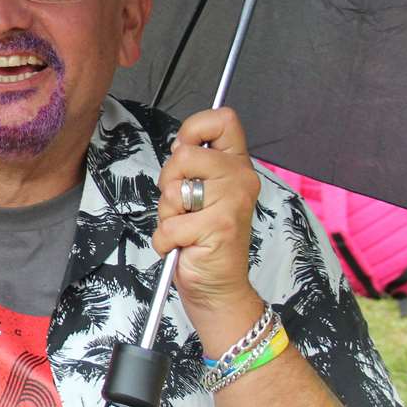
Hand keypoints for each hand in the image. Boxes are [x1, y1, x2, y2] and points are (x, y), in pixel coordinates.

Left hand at [153, 108, 261, 323]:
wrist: (218, 287)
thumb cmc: (203, 238)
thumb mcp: (198, 192)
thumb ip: (192, 165)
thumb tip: (180, 144)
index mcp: (236, 165)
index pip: (222, 119)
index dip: (193, 129)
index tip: (185, 151)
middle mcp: (241, 179)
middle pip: (183, 153)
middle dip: (169, 181)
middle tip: (183, 205)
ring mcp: (232, 202)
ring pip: (172, 190)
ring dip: (167, 214)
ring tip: (186, 227)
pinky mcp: (218, 227)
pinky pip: (168, 224)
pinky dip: (165, 240)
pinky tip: (184, 246)